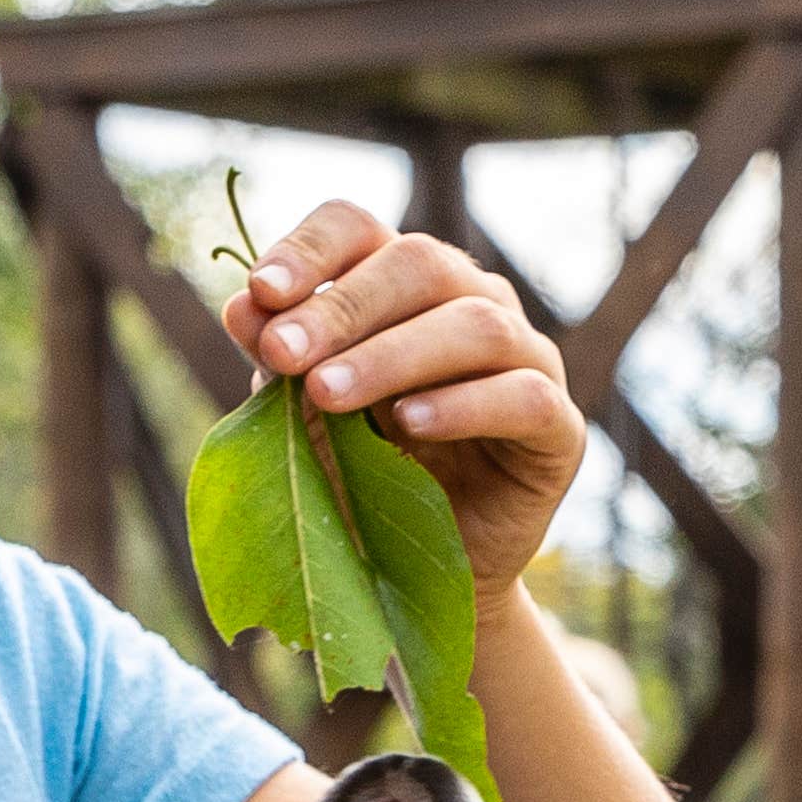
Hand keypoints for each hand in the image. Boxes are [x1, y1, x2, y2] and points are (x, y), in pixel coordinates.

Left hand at [233, 200, 589, 612]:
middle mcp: (473, 302)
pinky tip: (411, 425)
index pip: (359, 227)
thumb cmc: (359, 476)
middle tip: (283, 354)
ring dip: (393, 356)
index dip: (311, 249)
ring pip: (477, 324)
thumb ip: (280, 362)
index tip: (260, 292)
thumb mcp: (304, 416)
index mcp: (403, 285)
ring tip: (329, 394)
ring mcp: (527, 359)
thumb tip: (242, 305)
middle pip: (420, 263)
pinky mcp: (559, 430)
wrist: (415, 574)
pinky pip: (524, 397)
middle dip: (343, 308)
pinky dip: (465, 405)